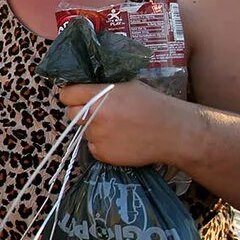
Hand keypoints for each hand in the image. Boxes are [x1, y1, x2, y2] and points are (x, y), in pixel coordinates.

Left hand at [58, 80, 195, 167]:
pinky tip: (121, 140)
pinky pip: (94, 148)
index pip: (66, 95)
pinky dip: (103, 145)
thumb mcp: (127, 85)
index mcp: (99, 95)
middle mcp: (94, 116)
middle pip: (70, 114)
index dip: (71, 96)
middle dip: (80, 113)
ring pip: (84, 132)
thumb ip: (102, 87)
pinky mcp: (103, 154)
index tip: (76, 97)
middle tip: (97, 113)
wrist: (172, 132)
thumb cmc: (152, 105)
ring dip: (94, 130)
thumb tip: (83, 87)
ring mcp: (97, 136)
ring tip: (117, 128)